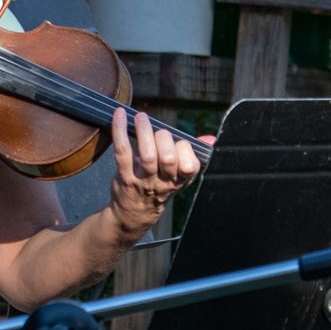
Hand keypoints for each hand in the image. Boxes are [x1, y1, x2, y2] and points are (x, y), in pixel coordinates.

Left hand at [104, 107, 205, 239]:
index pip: (190, 165)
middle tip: (158, 131)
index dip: (184, 149)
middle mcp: (163, 182)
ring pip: (147, 154)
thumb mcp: (180, 177)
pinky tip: (120, 115)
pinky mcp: (125, 176)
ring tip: (141, 117)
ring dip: (144, 131)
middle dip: (164, 138)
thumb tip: (210, 138)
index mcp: (180, 180)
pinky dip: (120, 130)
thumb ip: (194, 155)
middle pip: (169, 158)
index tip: (178, 142)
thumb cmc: (158, 188)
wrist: (133, 214)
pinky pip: (122, 151)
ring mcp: (143, 180)